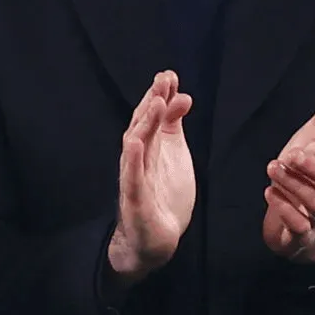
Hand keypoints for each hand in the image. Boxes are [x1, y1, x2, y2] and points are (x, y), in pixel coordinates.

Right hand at [108, 71, 194, 282]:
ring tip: (155, 103)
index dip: (158, 96)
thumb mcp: (175, 155)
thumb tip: (182, 96)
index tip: (169, 75)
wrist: (153, 240)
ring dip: (144, 124)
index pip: (151, 118)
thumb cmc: (163, 195)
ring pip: (136, 148)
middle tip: (163, 80)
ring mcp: (135, 179)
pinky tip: (134, 144)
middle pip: (142, 126)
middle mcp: (139, 160)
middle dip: (152, 102)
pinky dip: (132, 161)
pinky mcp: (135, 201)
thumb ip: (173, 126)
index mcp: (150, 148)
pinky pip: (132, 179)